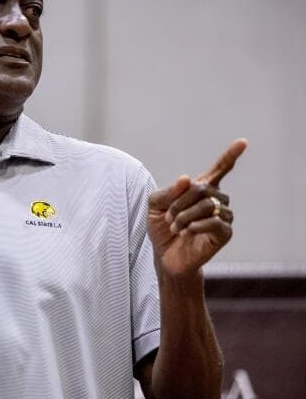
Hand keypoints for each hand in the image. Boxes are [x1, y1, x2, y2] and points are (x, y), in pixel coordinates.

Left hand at [148, 139, 247, 275]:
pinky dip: (197, 225)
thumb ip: (167, 191)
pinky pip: (216, 222)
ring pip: (207, 205)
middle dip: (179, 202)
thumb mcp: (155, 206)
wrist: (165, 256)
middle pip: (203, 188)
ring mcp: (222, 216)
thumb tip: (186, 179)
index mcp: (201, 189)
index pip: (220, 169)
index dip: (231, 155)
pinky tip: (187, 231)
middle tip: (169, 217)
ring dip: (185, 216)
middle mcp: (216, 200)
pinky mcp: (224, 233)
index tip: (243, 142)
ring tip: (176, 227)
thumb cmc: (162, 228)